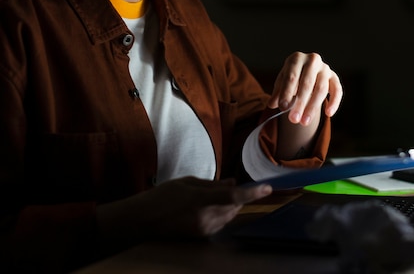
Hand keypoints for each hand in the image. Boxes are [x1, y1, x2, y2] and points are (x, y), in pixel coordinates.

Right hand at [97, 177, 271, 241]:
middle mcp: (205, 218)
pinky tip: (203, 209)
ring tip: (206, 199)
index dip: (253, 192)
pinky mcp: (201, 237)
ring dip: (227, 206)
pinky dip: (219, 215)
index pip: (234, 196)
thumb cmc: (161, 198)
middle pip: (234, 207)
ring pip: (229, 216)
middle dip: (235, 197)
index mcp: (201, 200)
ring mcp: (204, 230)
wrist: (141, 222)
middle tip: (221, 188)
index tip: (267, 188)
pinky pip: (220, 223)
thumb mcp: (187, 183)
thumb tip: (233, 182)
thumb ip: (213, 184)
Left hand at [268, 52, 342, 125]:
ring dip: (313, 107)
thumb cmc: (291, 79)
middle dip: (300, 103)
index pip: (291, 77)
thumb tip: (272, 104)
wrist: (305, 71)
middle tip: (293, 120)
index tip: (282, 108)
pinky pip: (337, 90)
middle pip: (307, 84)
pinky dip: (334, 102)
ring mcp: (325, 68)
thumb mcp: (282, 84)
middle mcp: (312, 60)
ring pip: (321, 89)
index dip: (286, 92)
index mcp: (296, 59)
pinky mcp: (334, 77)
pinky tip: (328, 114)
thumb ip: (277, 94)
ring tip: (304, 122)